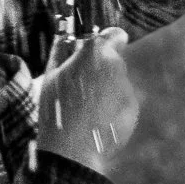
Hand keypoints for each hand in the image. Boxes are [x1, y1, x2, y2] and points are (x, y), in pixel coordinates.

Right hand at [36, 28, 140, 172]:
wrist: (72, 149)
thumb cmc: (56, 109)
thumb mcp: (51, 76)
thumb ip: (60, 51)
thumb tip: (63, 37)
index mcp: (94, 53)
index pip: (113, 34)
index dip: (108, 40)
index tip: (100, 49)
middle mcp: (115, 66)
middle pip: (114, 60)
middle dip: (101, 69)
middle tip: (82, 87)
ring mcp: (126, 87)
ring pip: (118, 82)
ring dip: (106, 90)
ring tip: (86, 109)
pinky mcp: (133, 107)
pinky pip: (123, 101)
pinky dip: (113, 107)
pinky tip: (96, 120)